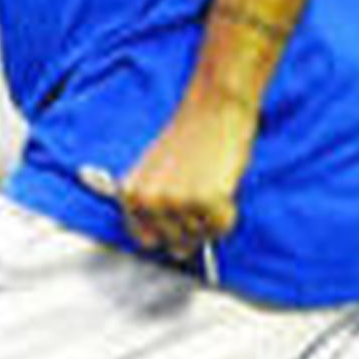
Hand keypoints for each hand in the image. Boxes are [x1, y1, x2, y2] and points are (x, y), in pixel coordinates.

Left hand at [114, 79, 259, 266]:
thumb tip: (177, 251)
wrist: (214, 107)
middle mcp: (148, 200)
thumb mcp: (157, 174)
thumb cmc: (190, 136)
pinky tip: (223, 185)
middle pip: (175, 244)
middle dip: (194, 228)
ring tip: (211, 182)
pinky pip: (222, 226)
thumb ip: (158, 211)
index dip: (168, 233)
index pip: (146, 240)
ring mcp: (175, 201)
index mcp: (130, 193)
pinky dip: (228, 212)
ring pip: (201, 236)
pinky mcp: (204, 199)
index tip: (180, 222)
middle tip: (202, 194)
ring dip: (212, 217)